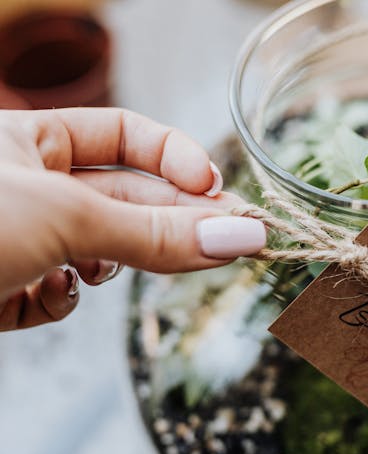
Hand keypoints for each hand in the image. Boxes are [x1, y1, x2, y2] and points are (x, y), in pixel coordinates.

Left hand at [0, 108, 265, 330]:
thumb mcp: (64, 217)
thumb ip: (153, 232)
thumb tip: (240, 236)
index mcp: (29, 141)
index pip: (126, 135)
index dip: (175, 157)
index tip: (214, 188)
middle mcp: (30, 186)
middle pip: (126, 200)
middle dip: (172, 221)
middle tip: (232, 239)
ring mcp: (22, 240)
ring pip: (100, 251)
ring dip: (112, 265)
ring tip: (111, 270)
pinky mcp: (10, 288)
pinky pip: (61, 293)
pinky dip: (62, 300)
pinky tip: (52, 293)